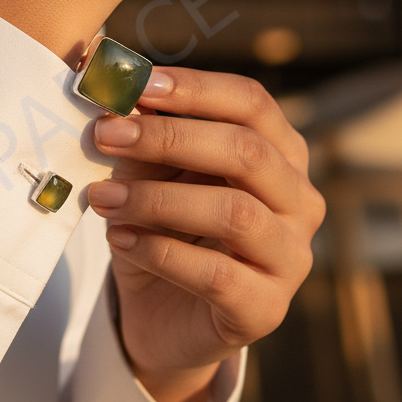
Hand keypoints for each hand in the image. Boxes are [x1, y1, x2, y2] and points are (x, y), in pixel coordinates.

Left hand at [87, 68, 325, 401]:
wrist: (162, 316)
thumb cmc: (164, 229)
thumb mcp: (150, 176)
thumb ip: (145, 138)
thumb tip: (117, 89)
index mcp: (281, 153)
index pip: (252, 103)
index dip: (196, 89)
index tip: (137, 85)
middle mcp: (299, 200)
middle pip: (247, 152)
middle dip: (170, 138)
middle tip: (107, 135)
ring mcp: (291, 257)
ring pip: (234, 213)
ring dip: (157, 199)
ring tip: (101, 198)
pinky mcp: (266, 309)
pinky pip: (216, 275)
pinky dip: (160, 252)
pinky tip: (119, 240)